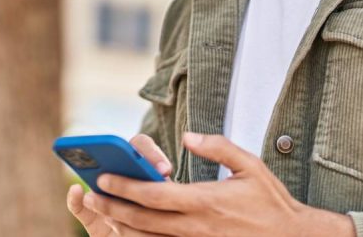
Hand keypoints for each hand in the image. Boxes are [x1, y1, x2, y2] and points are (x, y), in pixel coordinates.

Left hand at [83, 133, 355, 236]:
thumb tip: (188, 136)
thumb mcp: (250, 166)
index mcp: (205, 201)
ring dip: (122, 226)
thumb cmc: (271, 202)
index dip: (125, 186)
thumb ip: (217, 147)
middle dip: (112, 206)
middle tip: (90, 194)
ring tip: (102, 212)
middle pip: (142, 220)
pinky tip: (130, 230)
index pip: (154, 195)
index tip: (104, 176)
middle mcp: (196, 227)